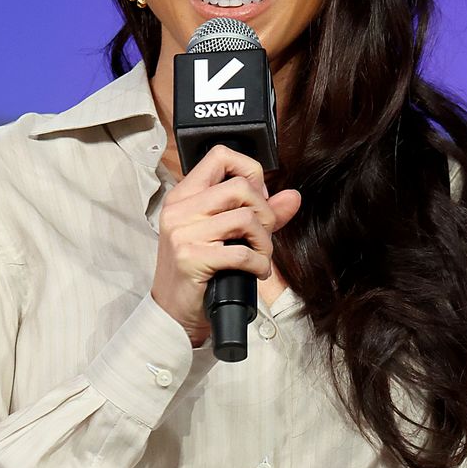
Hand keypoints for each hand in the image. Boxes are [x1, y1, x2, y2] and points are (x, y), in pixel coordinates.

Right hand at [152, 145, 300, 345]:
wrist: (173, 311)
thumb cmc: (198, 270)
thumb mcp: (223, 234)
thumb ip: (259, 213)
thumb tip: (293, 196)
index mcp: (185, 195)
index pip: (220, 156)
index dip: (249, 171)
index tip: (257, 197)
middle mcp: (180, 209)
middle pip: (240, 187)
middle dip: (264, 212)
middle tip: (262, 234)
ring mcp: (184, 233)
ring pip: (245, 218)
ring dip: (264, 242)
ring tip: (260, 256)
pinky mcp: (192, 258)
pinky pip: (242, 252)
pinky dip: (259, 263)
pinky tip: (256, 271)